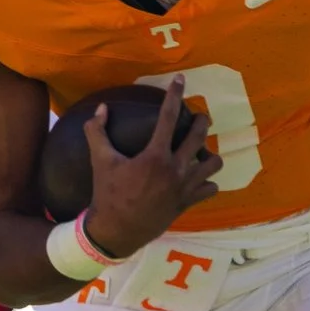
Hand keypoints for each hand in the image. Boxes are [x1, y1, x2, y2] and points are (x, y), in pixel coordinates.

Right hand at [81, 75, 220, 258]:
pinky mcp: (187, 203)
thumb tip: (101, 108)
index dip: (174, 95)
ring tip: (203, 151)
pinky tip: (200, 179)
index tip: (181, 79)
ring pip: (212, 164)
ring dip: (210, 155)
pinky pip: (209, 189)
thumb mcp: (100, 162)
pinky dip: (207, 182)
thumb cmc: (107, 194)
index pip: (168, 117)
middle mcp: (174, 169)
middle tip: (200, 116)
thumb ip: (97, 132)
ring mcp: (184, 187)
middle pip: (199, 137)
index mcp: (155, 155)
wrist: (116, 231)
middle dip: (202, 121)